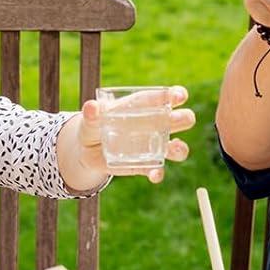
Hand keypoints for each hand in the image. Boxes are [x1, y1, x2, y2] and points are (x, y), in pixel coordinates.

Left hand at [75, 87, 194, 183]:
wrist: (86, 151)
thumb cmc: (93, 126)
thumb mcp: (90, 120)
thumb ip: (92, 114)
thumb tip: (91, 107)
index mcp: (142, 107)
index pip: (163, 98)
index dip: (174, 95)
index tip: (181, 95)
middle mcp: (154, 125)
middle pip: (178, 120)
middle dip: (183, 118)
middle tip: (180, 119)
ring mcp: (152, 146)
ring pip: (176, 148)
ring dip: (180, 148)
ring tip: (175, 149)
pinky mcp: (146, 165)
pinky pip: (158, 170)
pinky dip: (158, 173)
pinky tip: (154, 175)